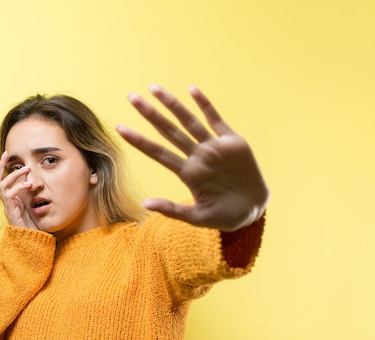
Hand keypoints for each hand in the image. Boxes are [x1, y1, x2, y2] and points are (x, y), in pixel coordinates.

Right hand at [0, 152, 38, 229]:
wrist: (32, 238)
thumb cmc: (33, 222)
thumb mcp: (32, 203)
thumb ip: (30, 192)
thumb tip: (31, 181)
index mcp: (10, 198)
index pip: (1, 180)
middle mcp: (6, 201)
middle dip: (1, 166)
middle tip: (7, 154)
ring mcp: (7, 205)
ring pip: (2, 185)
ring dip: (13, 175)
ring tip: (26, 169)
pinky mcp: (11, 210)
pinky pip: (10, 195)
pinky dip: (19, 187)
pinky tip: (29, 184)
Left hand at [116, 84, 268, 230]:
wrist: (254, 209)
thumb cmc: (224, 216)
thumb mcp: (198, 217)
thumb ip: (173, 210)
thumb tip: (144, 204)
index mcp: (188, 173)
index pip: (158, 153)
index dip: (139, 141)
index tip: (119, 128)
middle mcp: (197, 156)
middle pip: (169, 131)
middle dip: (150, 114)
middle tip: (131, 97)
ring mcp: (214, 147)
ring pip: (189, 121)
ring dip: (172, 104)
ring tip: (153, 88)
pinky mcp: (232, 141)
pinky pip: (216, 119)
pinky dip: (204, 104)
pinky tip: (191, 89)